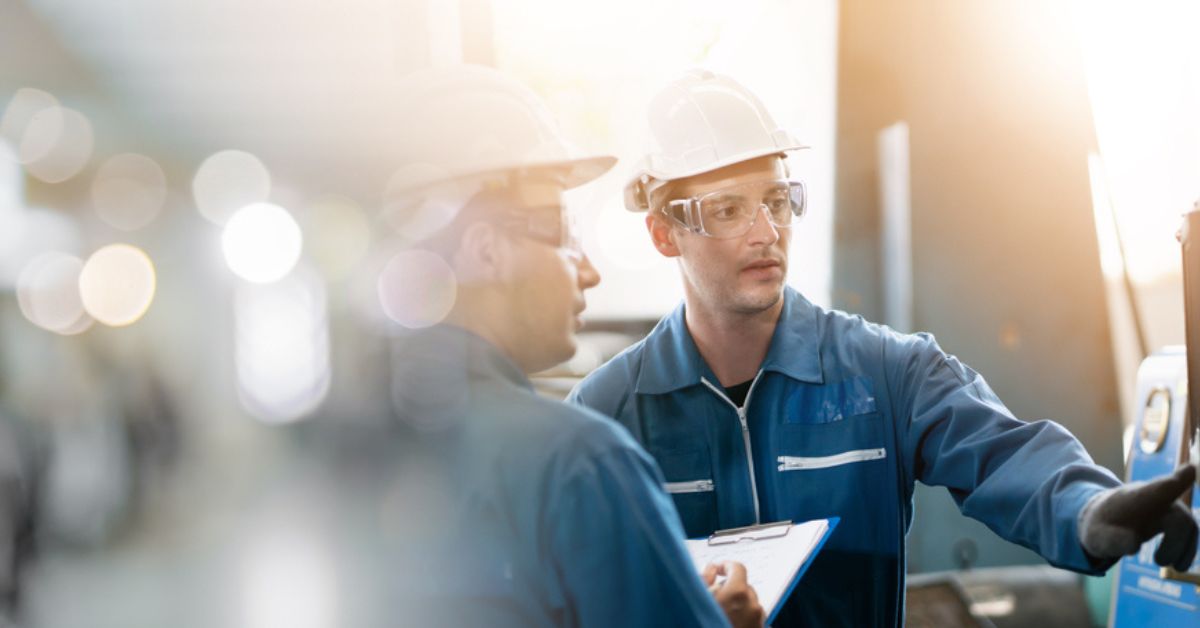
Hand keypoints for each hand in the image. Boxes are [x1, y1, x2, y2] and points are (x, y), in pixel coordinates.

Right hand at [702, 561, 763, 627]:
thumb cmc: (708, 624)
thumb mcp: (698, 599)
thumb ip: (705, 578)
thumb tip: (711, 568)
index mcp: (737, 593)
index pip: (738, 568)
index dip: (726, 566)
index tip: (718, 570)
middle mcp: (752, 606)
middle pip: (743, 586)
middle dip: (730, 589)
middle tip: (715, 598)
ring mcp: (758, 620)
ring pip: (749, 603)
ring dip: (737, 604)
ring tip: (722, 614)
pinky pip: (753, 617)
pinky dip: (743, 617)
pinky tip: (730, 622)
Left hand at [1078, 465, 1197, 569]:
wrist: (1104, 521)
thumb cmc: (1100, 527)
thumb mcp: (1096, 537)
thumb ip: (1112, 540)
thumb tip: (1134, 544)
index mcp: (1136, 497)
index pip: (1160, 488)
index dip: (1177, 481)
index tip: (1191, 469)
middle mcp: (1156, 498)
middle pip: (1179, 516)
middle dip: (1173, 544)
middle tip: (1158, 562)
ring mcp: (1166, 506)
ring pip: (1188, 524)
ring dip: (1183, 549)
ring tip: (1169, 566)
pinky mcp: (1173, 519)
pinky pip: (1189, 531)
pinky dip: (1186, 550)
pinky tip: (1178, 565)